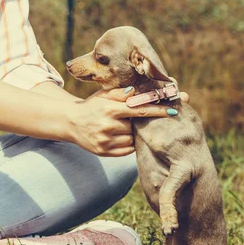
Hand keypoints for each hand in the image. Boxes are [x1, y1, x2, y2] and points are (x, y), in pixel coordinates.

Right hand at [70, 87, 185, 157]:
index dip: (157, 111)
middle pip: (136, 126)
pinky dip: (127, 144)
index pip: (139, 110)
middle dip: (136, 122)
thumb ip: (120, 93)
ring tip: (121, 127)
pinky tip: (119, 136)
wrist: (70, 121)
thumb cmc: (92, 105)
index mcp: (110, 109)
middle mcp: (108, 125)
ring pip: (132, 140)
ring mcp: (105, 140)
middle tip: (130, 118)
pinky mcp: (103, 152)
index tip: (173, 111)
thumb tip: (135, 92)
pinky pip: (126, 150)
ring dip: (132, 134)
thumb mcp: (103, 95)